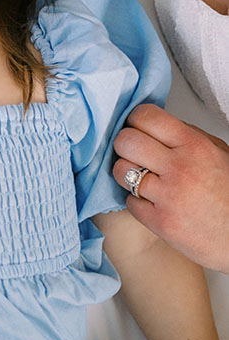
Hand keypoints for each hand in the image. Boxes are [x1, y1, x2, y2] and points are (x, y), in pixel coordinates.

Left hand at [113, 103, 228, 270]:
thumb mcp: (219, 154)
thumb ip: (187, 136)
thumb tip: (156, 125)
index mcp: (195, 146)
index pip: (146, 117)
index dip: (135, 121)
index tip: (136, 128)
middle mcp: (180, 168)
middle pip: (126, 141)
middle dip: (125, 146)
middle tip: (134, 154)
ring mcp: (169, 197)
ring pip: (121, 171)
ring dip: (127, 174)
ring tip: (142, 179)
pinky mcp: (161, 223)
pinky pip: (129, 202)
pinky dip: (137, 202)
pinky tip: (152, 203)